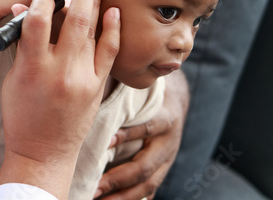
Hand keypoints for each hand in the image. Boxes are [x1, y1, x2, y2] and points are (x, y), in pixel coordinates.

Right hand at [0, 0, 120, 199]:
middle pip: (73, 19)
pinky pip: (109, 52)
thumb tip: (26, 12)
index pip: (38, 21)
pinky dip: (112, 29)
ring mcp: (83, 78)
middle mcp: (61, 71)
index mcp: (33, 68)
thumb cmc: (22, 117)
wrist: (43, 152)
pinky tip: (114, 11)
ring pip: (93, 31)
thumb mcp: (12, 81)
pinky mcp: (98, 86)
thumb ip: (22, 47)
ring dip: (96, 2)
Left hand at [94, 70, 189, 199]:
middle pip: (145, 165)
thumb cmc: (150, 93)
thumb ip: (127, 91)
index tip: (106, 142)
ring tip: (99, 199)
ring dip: (123, 195)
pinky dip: (135, 198)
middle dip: (118, 178)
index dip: (127, 135)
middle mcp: (168, 143)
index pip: (147, 128)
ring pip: (148, 183)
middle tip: (95, 186)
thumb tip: (98, 85)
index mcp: (164, 119)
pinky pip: (150, 189)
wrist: (177, 100)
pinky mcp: (164, 170)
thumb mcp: (144, 88)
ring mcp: (168, 160)